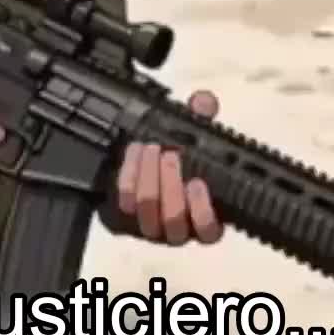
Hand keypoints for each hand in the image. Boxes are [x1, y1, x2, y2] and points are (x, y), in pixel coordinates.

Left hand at [115, 91, 223, 244]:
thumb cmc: (180, 158)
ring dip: (149, 177)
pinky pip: (124, 201)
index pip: (209, 232)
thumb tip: (204, 102)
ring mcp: (150, 228)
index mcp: (205, 220)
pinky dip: (130, 174)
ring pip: (147, 212)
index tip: (197, 182)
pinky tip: (135, 151)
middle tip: (170, 155)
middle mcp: (178, 230)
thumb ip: (203, 120)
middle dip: (171, 185)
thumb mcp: (196, 137)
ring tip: (152, 149)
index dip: (203, 210)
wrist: (145, 165)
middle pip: (173, 220)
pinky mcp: (124, 219)